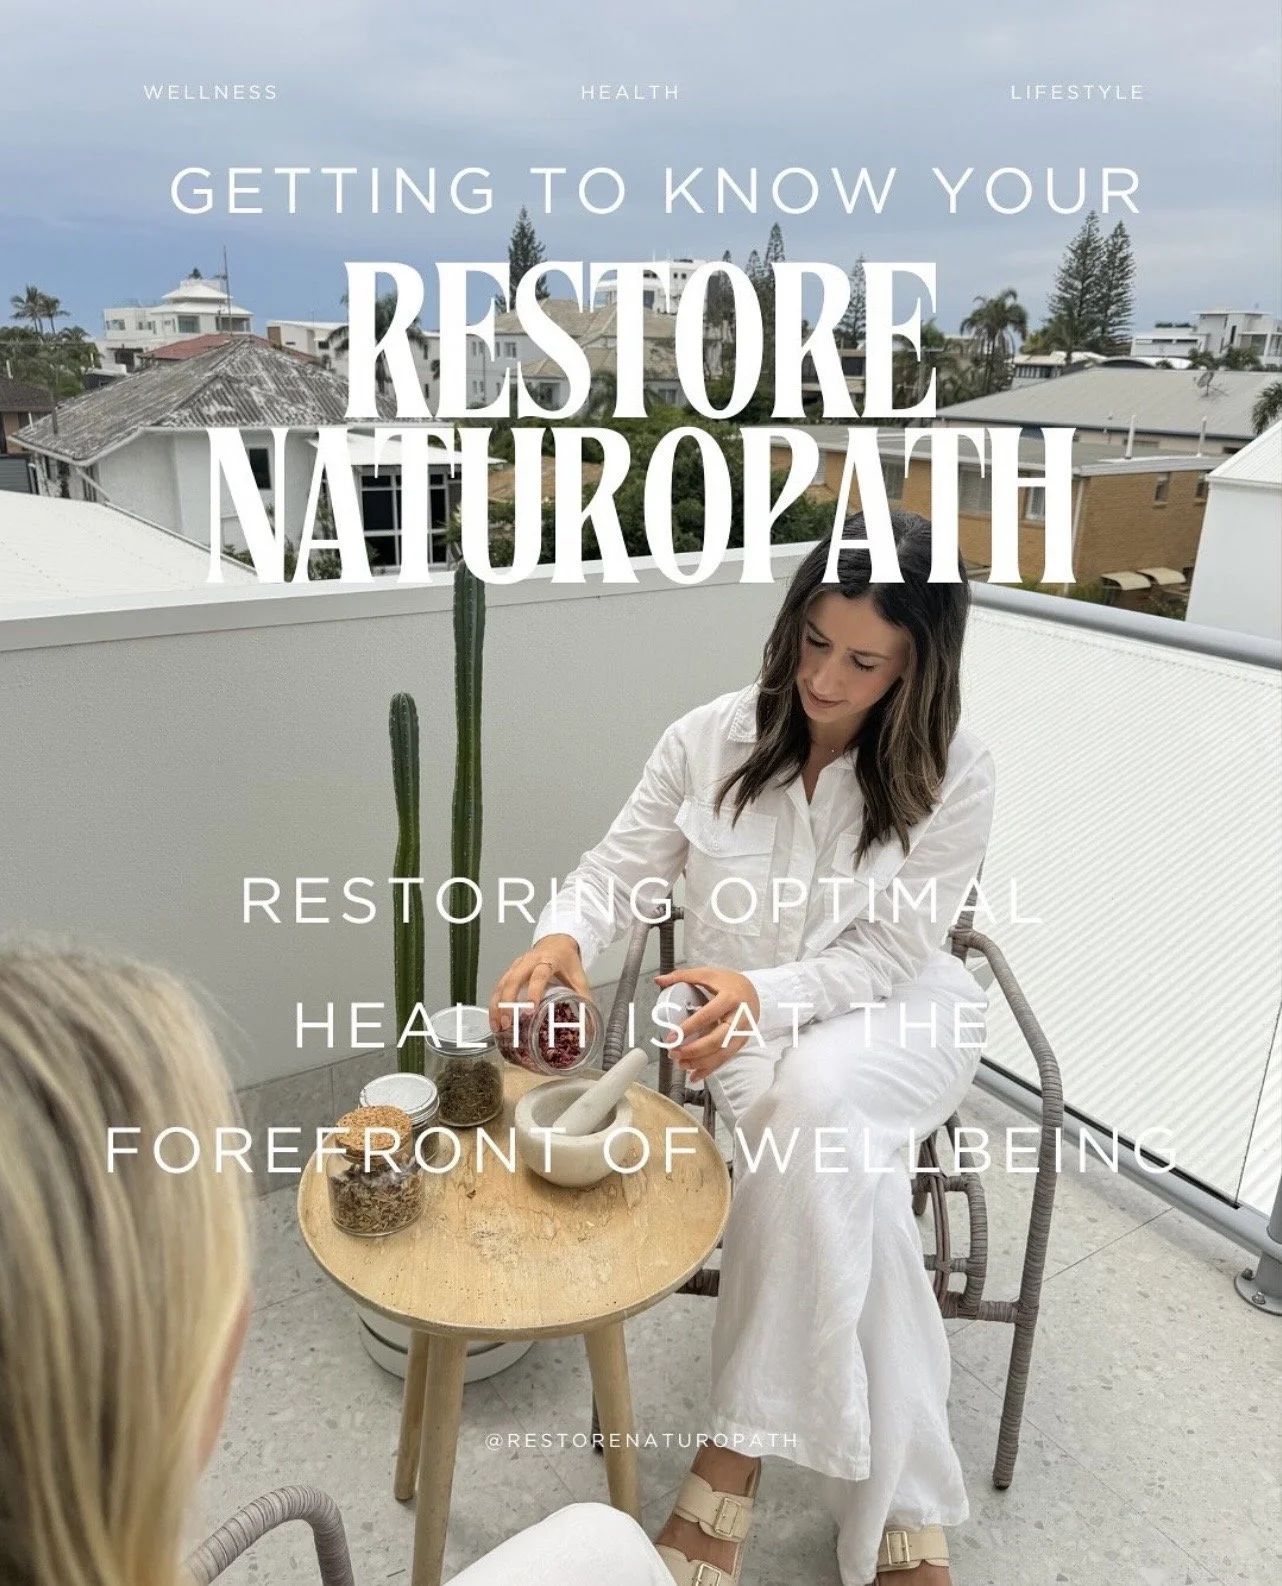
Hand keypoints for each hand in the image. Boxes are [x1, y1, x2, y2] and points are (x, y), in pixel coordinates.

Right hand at [489, 935, 591, 1036]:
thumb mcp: (579, 978)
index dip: (533, 992)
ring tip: (499, 1027)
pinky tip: (495, 1020)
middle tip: (508, 1023)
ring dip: (497, 1005)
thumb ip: (583, 1000)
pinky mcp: (510, 971)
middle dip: (508, 1002)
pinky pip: (498, 987)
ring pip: (502, 984)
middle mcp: (529, 961)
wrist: (557, 942)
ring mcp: (517, 965)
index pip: (539, 975)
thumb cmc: (567, 961)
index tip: (530, 1010)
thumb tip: (589, 1028)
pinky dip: (495, 1004)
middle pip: (513, 979)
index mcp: (549, 961)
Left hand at [653, 965, 761, 1082]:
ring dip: (700, 1063)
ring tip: (681, 1064)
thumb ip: (683, 976)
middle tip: (674, 1053)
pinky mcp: (741, 1043)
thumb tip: (659, 980)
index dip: (689, 1028)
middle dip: (694, 1050)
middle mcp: (739, 1018)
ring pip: (722, 1053)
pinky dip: (709, 1069)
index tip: (672, 1036)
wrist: (754, 992)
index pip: (708, 1016)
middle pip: (717, 1040)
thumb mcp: (708, 974)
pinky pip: (725, 1059)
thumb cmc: (729, 983)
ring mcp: (742, 1033)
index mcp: (730, 998)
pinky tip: (694, 1076)